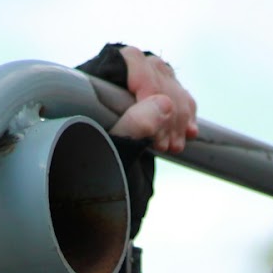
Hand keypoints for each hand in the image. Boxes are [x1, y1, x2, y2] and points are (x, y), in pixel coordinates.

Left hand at [76, 44, 197, 266]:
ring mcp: (128, 95)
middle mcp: (107, 85)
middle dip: (168, 104)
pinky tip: (186, 135)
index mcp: (87, 87)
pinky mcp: (145, 107)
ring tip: (174, 144)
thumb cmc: (86, 184)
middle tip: (168, 140)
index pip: (126, 60)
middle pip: (152, 70)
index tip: (156, 109)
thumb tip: (161, 103)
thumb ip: (132, 128)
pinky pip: (174, 96)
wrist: (92, 212)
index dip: (146, 80)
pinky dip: (185, 114)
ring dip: (179, 111)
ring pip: (167, 82)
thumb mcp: (109, 156)